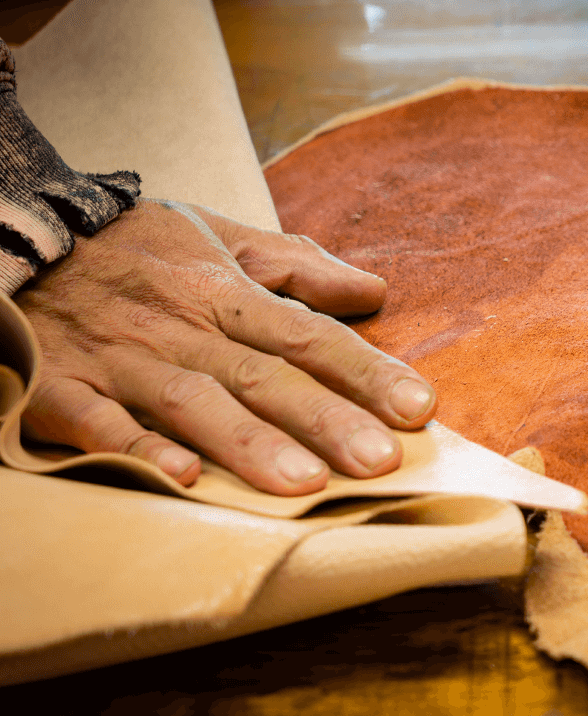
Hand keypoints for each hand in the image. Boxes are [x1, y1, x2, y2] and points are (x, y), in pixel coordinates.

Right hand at [15, 200, 436, 494]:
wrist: (8, 234)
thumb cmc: (123, 246)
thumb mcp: (211, 232)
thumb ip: (294, 264)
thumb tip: (373, 289)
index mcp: (222, 291)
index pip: (308, 335)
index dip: (365, 370)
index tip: (419, 406)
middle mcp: (180, 327)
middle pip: (263, 376)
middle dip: (325, 419)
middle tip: (382, 460)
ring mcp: (120, 359)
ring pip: (193, 402)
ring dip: (249, 443)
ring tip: (304, 484)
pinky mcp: (59, 388)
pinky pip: (98, 422)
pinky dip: (137, 448)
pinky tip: (182, 479)